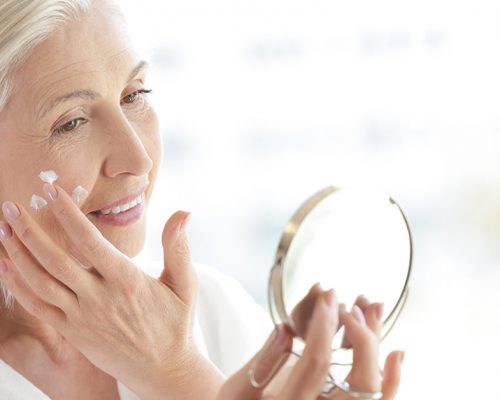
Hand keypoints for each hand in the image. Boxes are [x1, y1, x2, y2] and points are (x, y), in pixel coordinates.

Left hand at [0, 183, 222, 398]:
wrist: (164, 370)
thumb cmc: (176, 324)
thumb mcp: (185, 284)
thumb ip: (178, 247)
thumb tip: (184, 212)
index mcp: (127, 280)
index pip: (88, 241)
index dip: (66, 214)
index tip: (50, 191)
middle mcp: (99, 298)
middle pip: (54, 259)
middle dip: (28, 230)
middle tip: (11, 205)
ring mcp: (82, 317)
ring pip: (40, 281)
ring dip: (17, 254)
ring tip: (2, 228)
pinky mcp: (72, 332)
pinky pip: (38, 307)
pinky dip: (18, 285)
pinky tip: (6, 267)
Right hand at [217, 289, 403, 399]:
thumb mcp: (235, 393)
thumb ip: (261, 363)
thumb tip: (285, 328)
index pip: (316, 362)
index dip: (324, 325)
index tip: (327, 295)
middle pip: (361, 381)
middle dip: (361, 336)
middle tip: (349, 304)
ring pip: (375, 389)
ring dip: (378, 346)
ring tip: (373, 306)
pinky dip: (391, 380)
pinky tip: (398, 353)